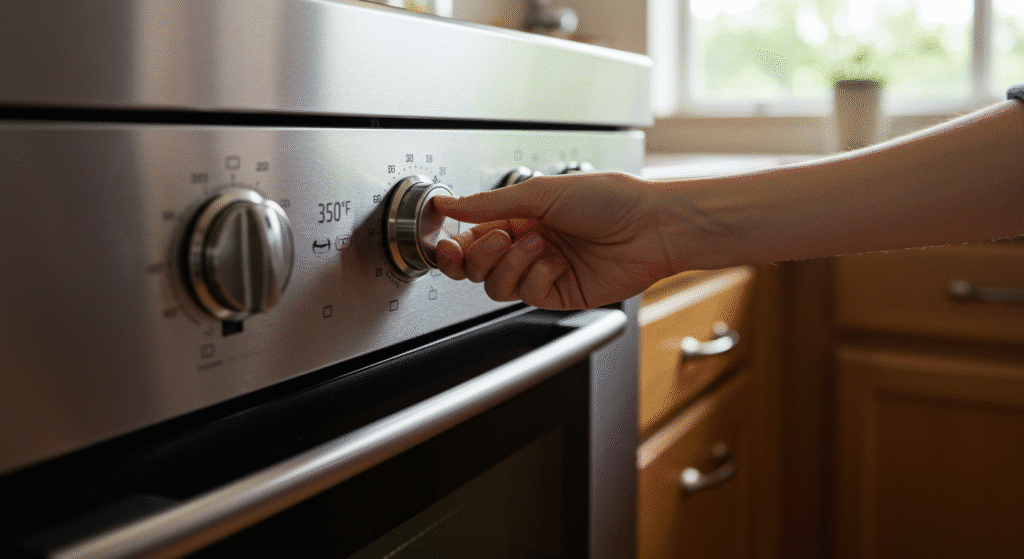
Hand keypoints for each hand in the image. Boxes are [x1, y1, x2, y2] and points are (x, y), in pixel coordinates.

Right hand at [432, 172, 674, 309]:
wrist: (651, 227)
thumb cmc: (608, 199)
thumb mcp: (541, 192)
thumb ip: (489, 203)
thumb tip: (448, 204)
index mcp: (520, 216)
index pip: (471, 237)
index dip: (453, 245)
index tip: (444, 242)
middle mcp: (528, 245)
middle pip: (476, 268)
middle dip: (477, 258)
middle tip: (495, 242)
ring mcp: (542, 271)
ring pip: (496, 285)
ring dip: (510, 264)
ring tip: (538, 245)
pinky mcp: (559, 294)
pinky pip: (526, 294)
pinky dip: (536, 277)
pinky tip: (556, 263)